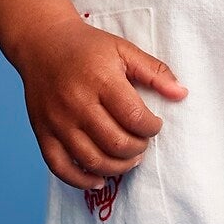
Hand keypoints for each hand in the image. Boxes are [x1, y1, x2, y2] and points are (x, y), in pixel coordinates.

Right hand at [14, 15, 187, 190]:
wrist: (41, 43)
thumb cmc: (87, 47)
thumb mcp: (123, 50)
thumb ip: (154, 72)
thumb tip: (182, 94)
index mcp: (101, 80)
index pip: (134, 118)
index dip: (152, 128)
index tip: (154, 124)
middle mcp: (77, 103)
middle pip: (116, 143)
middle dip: (138, 149)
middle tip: (141, 142)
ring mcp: (57, 121)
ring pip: (92, 160)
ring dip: (118, 167)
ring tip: (128, 159)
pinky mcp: (41, 132)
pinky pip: (61, 167)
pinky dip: (81, 180)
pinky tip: (99, 179)